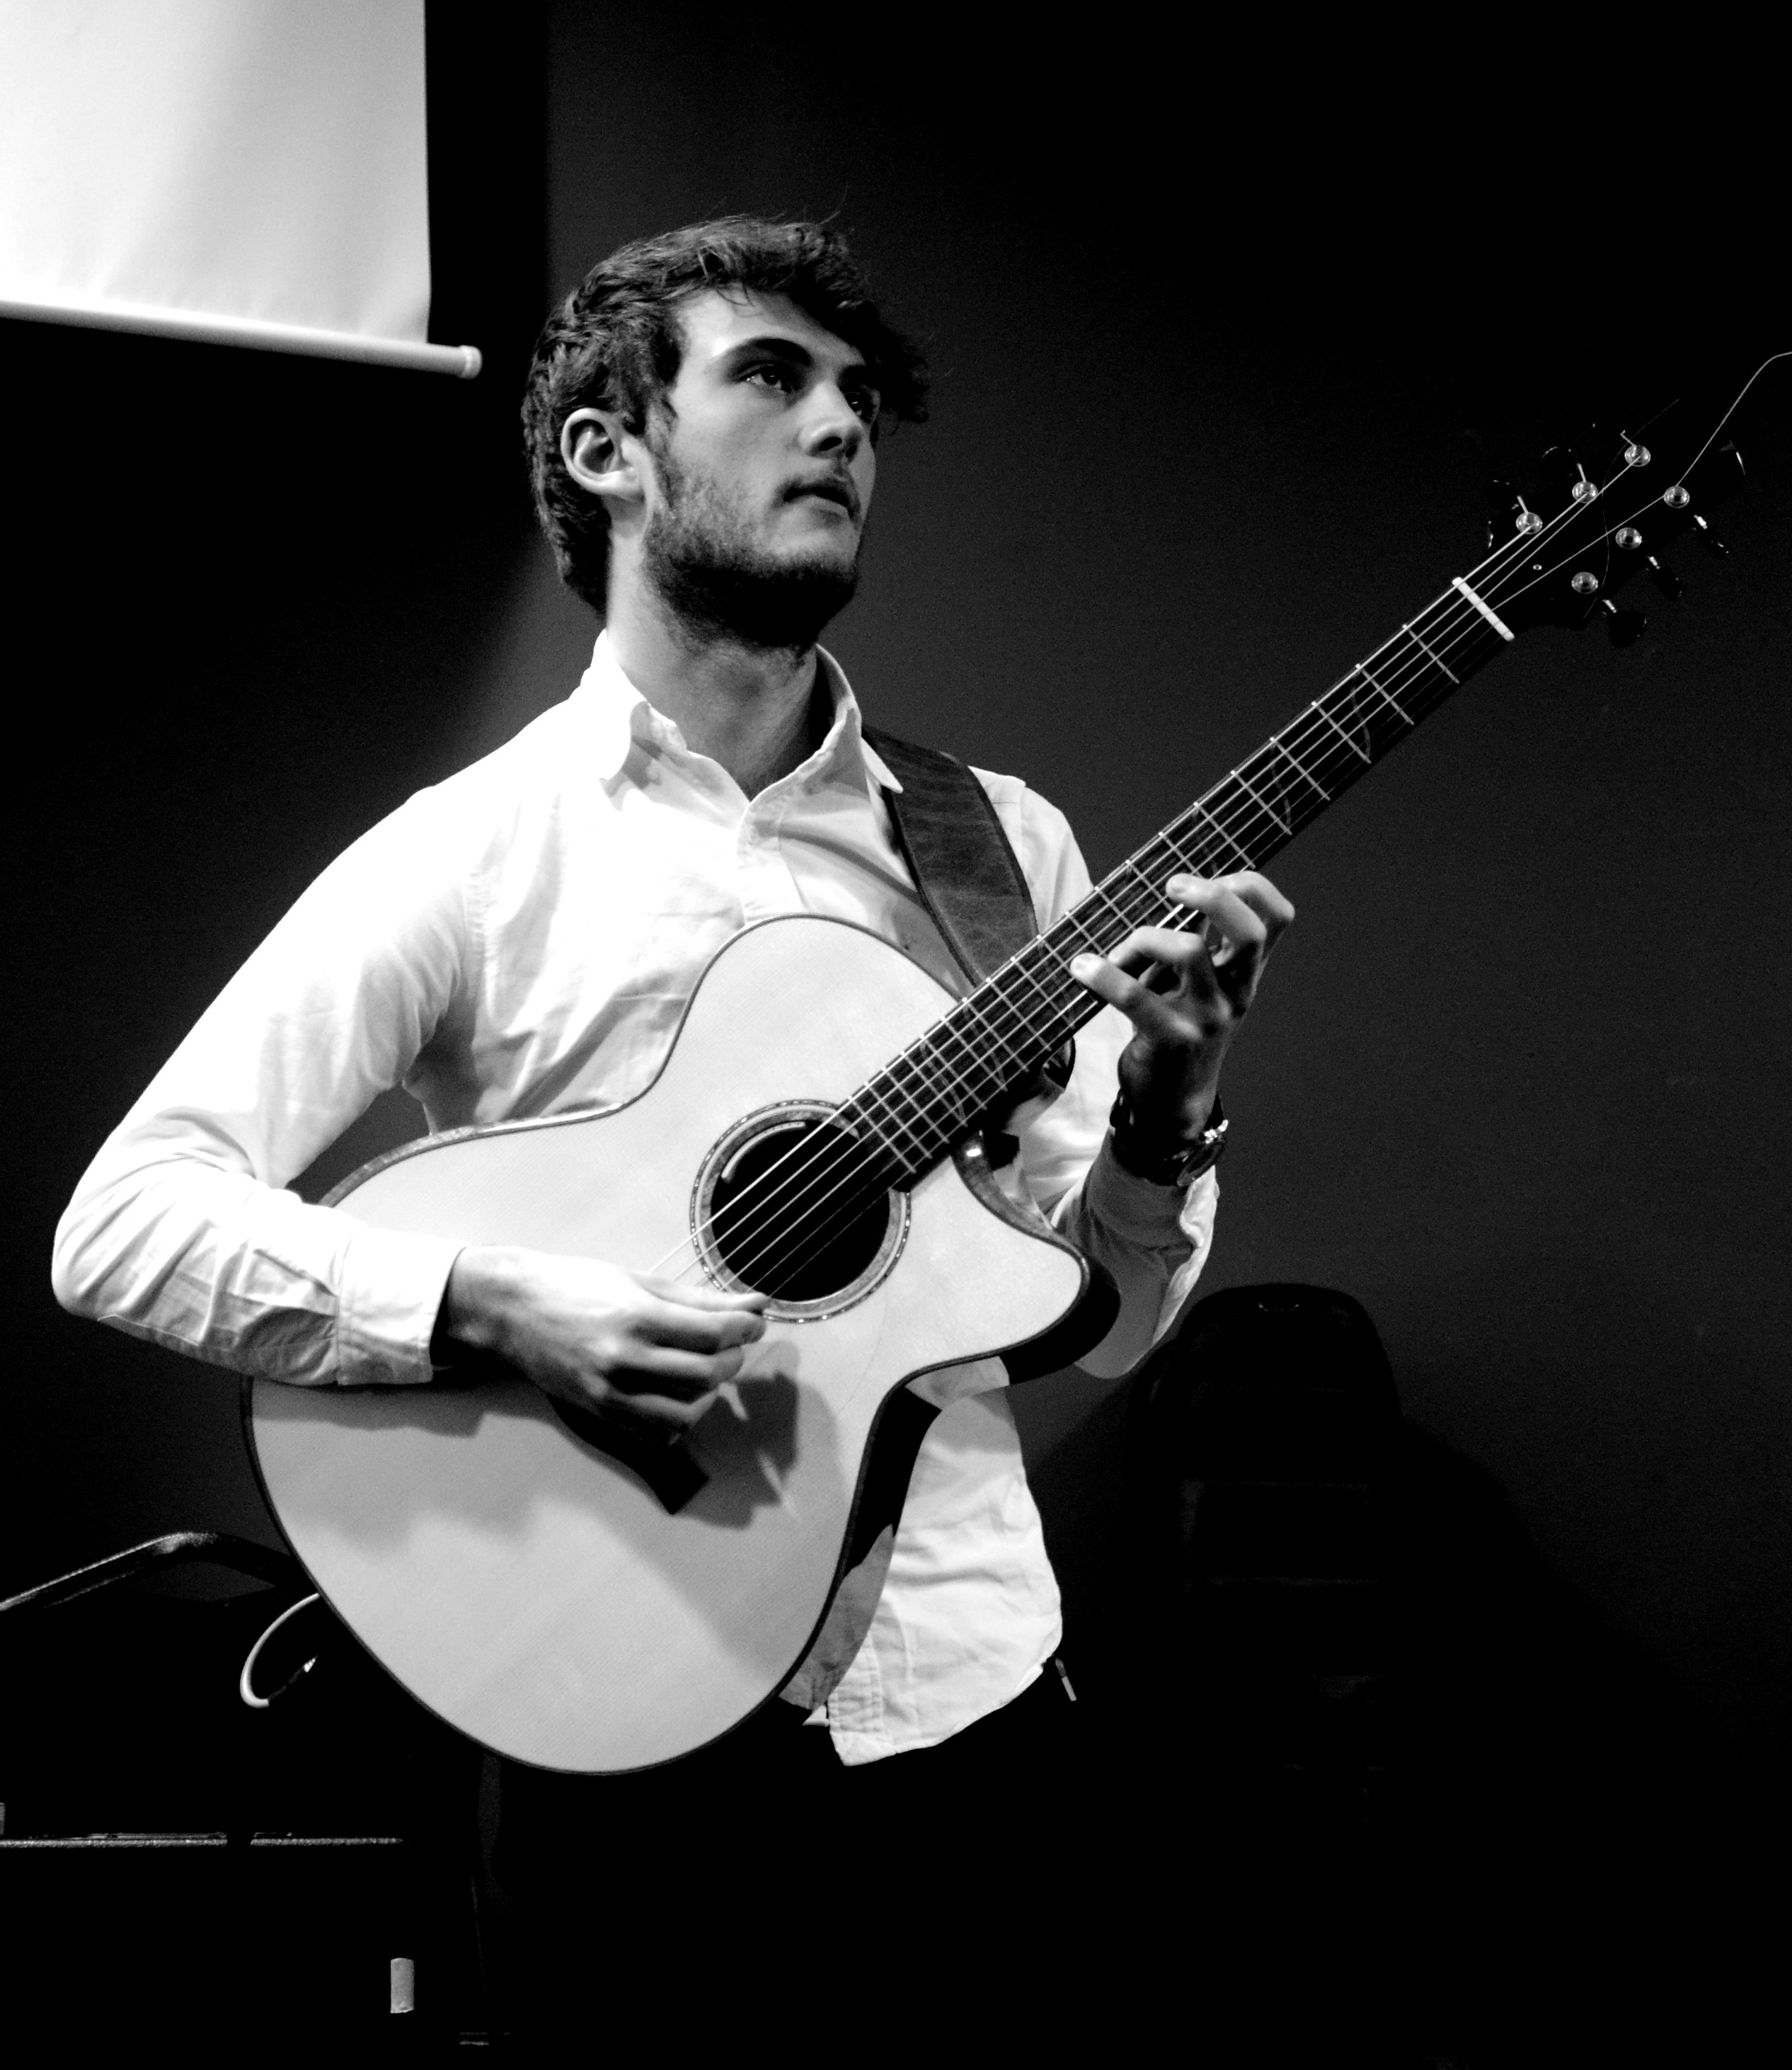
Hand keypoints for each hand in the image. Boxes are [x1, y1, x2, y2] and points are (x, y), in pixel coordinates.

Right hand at [437, 1248, 766, 1437]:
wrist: (513, 1310)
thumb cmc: (575, 1285)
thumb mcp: (639, 1280)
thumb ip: (700, 1298)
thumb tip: (755, 1305)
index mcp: (636, 1316)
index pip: (714, 1333)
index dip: (746, 1328)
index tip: (755, 1321)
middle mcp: (624, 1359)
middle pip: (707, 1373)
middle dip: (732, 1357)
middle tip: (729, 1342)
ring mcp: (610, 1392)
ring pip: (688, 1411)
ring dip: (709, 1392)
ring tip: (704, 1369)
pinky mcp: (599, 1413)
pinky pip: (656, 1433)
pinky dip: (679, 1420)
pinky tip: (677, 1395)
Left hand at [1069, 871, 1293, 1149]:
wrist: (1172, 1098)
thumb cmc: (1178, 1026)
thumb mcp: (1199, 984)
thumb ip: (1197, 941)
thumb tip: (1171, 889)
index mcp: (1245, 973)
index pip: (1278, 918)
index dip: (1251, 885)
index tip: (1212, 876)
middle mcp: (1235, 993)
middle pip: (1249, 930)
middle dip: (1211, 895)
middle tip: (1171, 887)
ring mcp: (1207, 1018)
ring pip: (1188, 950)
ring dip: (1143, 937)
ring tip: (1120, 955)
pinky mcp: (1171, 1039)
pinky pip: (1135, 996)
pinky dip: (1103, 975)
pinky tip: (1082, 968)